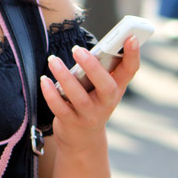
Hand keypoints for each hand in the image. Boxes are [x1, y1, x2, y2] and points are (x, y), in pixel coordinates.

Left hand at [40, 36, 140, 152]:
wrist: (83, 140)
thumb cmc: (91, 104)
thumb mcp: (100, 89)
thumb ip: (98, 70)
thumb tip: (84, 49)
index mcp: (117, 88)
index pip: (131, 70)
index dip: (133, 54)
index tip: (131, 37)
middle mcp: (107, 103)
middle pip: (106, 86)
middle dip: (93, 67)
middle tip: (77, 50)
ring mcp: (90, 115)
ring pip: (79, 97)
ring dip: (65, 77)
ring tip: (53, 60)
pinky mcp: (71, 122)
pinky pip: (60, 108)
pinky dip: (50, 93)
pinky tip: (44, 80)